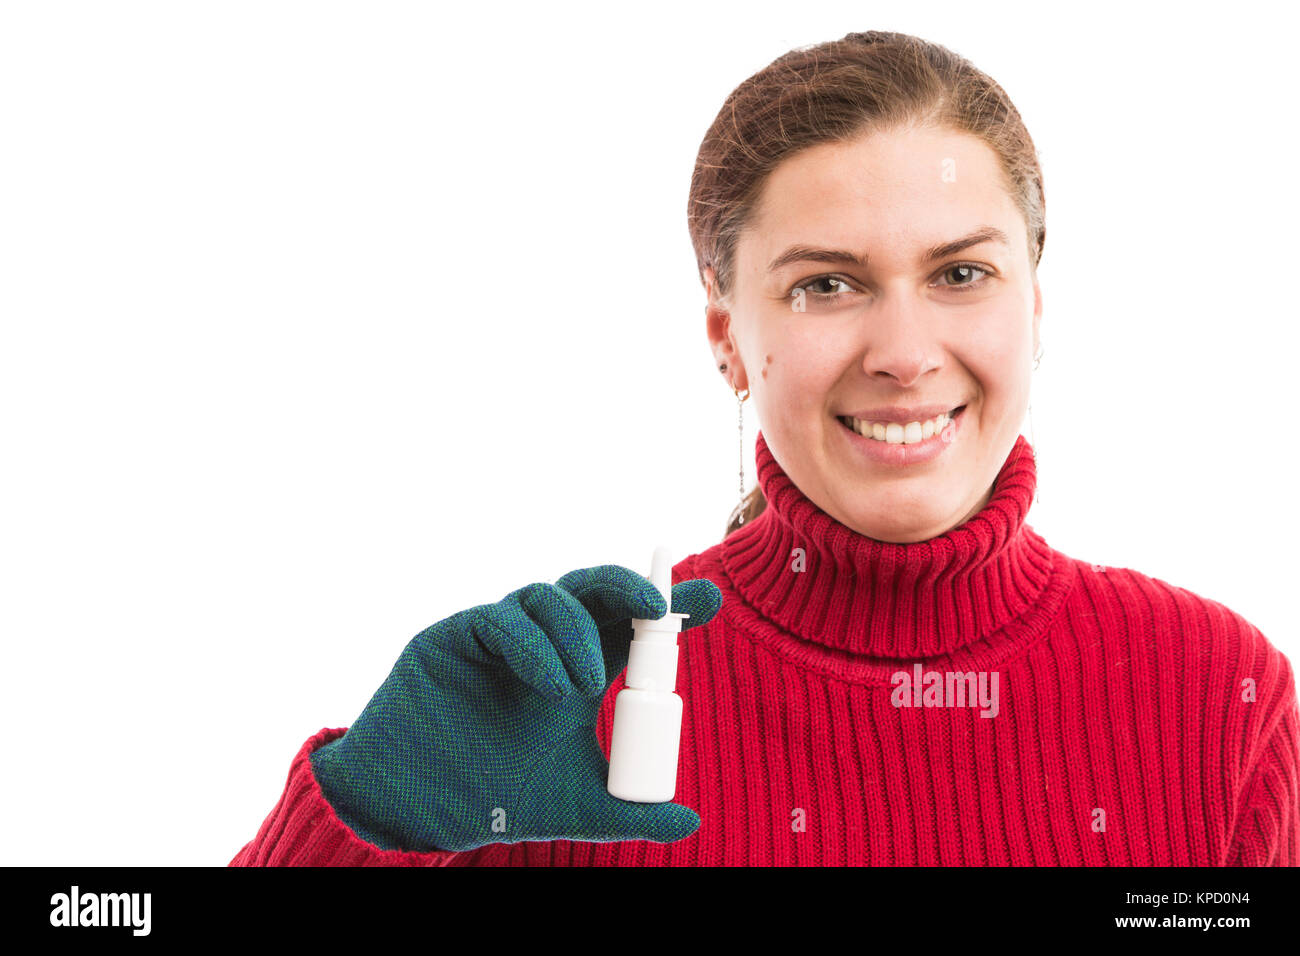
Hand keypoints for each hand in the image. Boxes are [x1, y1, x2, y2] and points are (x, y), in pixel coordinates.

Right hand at [309, 563, 721, 851]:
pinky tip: (550, 685)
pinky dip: (533, 645)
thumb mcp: (577, 808)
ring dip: (578, 630)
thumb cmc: (495, 798)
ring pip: (551, 596)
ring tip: (584, 684)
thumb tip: (693, 820)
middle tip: (662, 606)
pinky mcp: (459, 634)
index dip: (670, 612)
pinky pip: (502, 618)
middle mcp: (547, 645)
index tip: (712, 601)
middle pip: (597, 593)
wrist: (420, 810)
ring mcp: (502, 635)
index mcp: (579, 673)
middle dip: (633, 588)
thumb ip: (632, 811)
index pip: (631, 630)